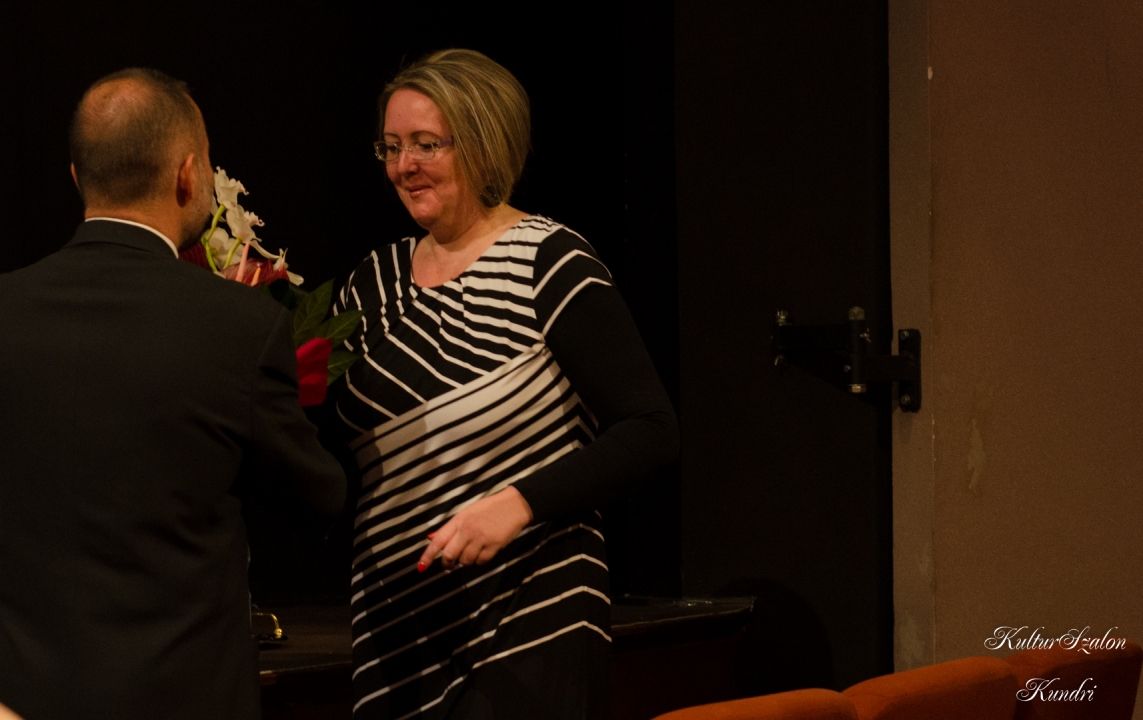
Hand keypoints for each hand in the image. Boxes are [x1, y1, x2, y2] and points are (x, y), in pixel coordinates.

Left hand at [418, 487, 533, 571]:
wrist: (514, 505)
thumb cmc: (488, 508)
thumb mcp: (466, 513)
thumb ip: (449, 528)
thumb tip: (431, 538)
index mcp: (458, 520)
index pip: (438, 541)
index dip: (427, 556)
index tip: (421, 567)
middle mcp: (467, 530)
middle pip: (449, 555)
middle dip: (447, 564)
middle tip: (449, 565)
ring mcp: (481, 539)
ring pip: (465, 561)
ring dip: (465, 561)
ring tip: (471, 552)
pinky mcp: (494, 546)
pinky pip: (481, 562)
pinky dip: (479, 561)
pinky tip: (483, 552)